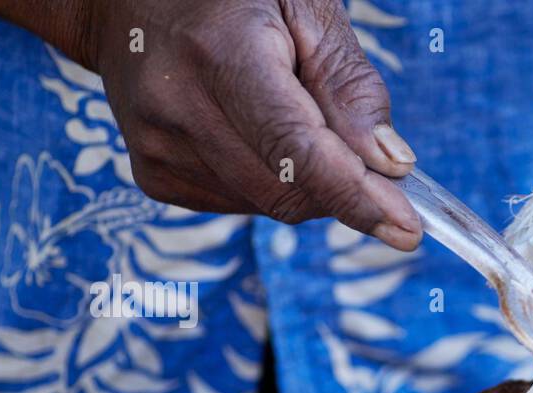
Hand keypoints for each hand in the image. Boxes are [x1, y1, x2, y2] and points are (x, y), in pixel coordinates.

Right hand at [69, 0, 421, 248]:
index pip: (298, 152)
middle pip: (290, 193)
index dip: (357, 197)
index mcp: (218, 53)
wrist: (125, 0)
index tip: (408, 230)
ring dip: (306, 182)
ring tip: (288, 113)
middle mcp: (177, 107)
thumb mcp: (306, 8)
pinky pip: (242, 203)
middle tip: (360, 150)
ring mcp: (157, 148)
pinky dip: (271, 181)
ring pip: (270, 206)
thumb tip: (391, 166)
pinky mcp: (154, 175)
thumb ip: (350, 87)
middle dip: (341, 186)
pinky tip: (254, 131)